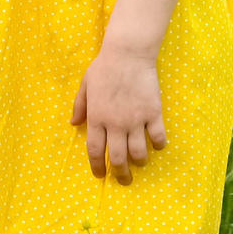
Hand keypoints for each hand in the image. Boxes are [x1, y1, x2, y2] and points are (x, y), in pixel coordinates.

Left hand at [70, 42, 165, 182]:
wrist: (128, 54)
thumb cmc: (104, 68)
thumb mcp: (85, 86)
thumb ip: (80, 107)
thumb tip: (74, 124)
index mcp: (97, 118)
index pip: (96, 151)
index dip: (97, 167)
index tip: (100, 175)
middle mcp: (116, 124)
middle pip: (118, 158)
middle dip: (120, 174)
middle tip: (123, 180)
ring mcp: (136, 120)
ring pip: (138, 153)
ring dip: (139, 162)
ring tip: (139, 163)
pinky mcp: (153, 113)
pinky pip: (157, 137)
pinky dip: (158, 145)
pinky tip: (157, 145)